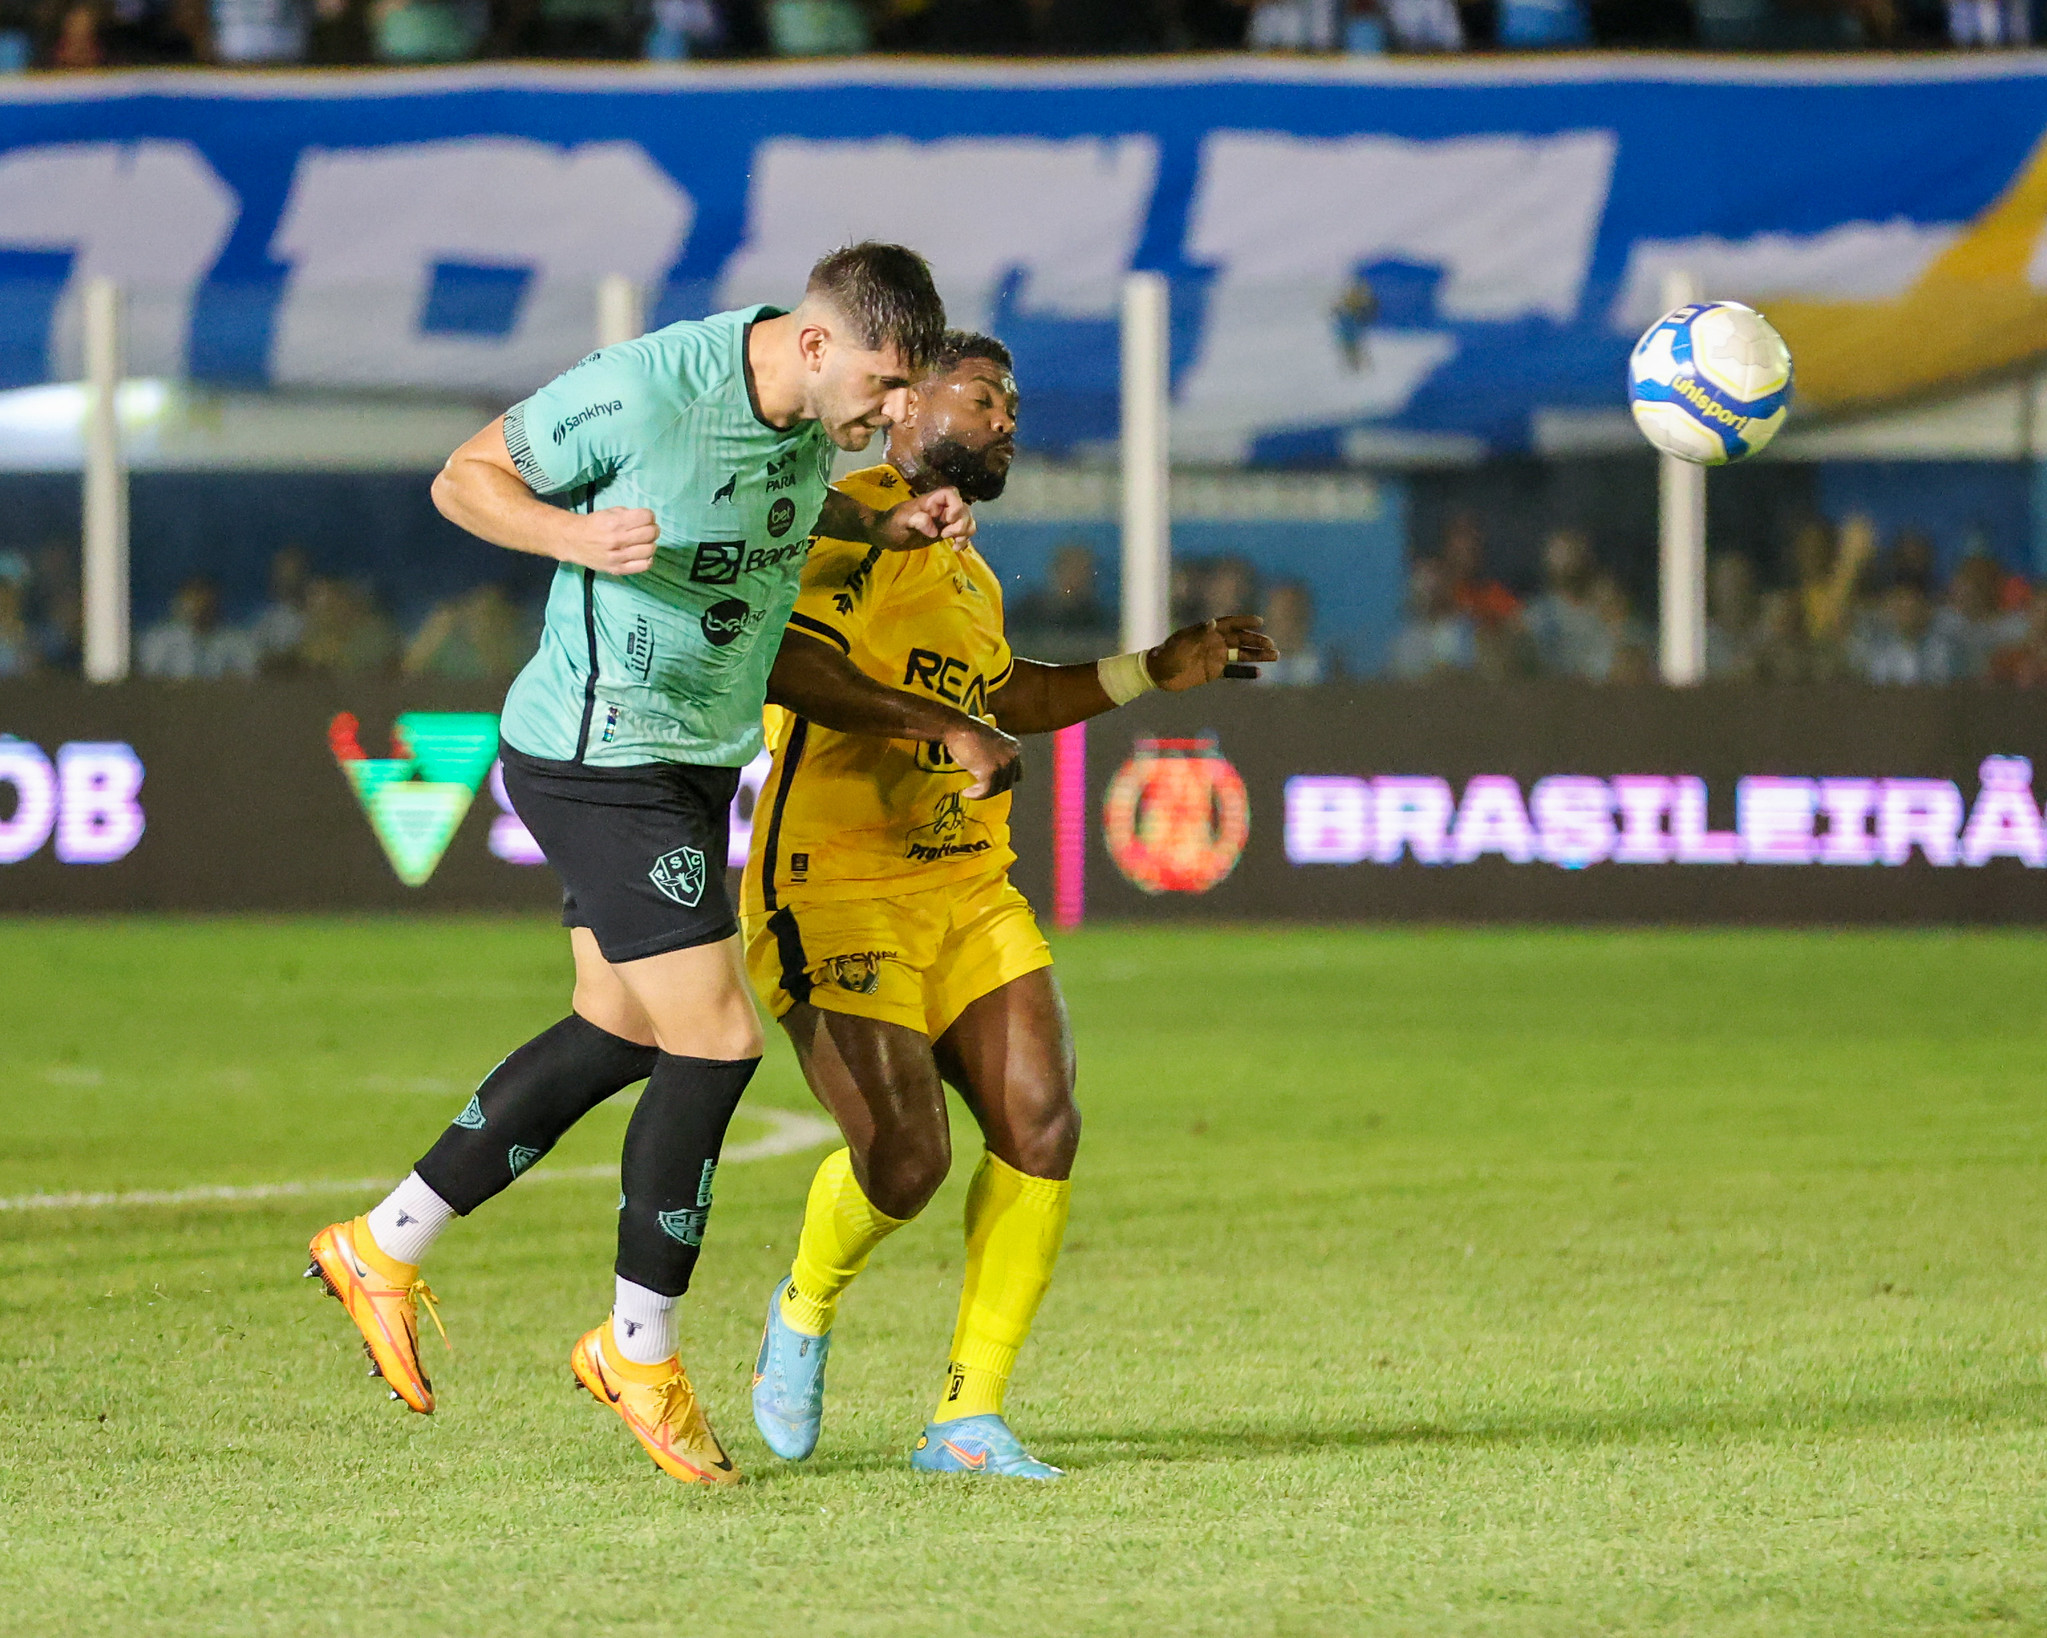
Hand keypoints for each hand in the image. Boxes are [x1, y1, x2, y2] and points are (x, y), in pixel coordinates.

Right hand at [556, 507, 658, 574]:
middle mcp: (617, 539)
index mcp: (615, 522)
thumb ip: (628, 514)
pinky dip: (647, 559)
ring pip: (650, 549)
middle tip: (648, 530)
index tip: (646, 518)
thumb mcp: (609, 512)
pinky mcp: (617, 569)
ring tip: (643, 542)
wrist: (573, 540)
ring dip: (650, 544)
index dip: (649, 516)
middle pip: (651, 533)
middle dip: (653, 529)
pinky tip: (641, 554)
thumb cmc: (593, 525)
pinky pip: (643, 566)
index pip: (647, 517)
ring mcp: (618, 556)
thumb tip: (648, 520)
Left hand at [876, 487, 974, 548]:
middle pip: (964, 509)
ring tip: (954, 543)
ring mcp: (944, 521)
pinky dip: (963, 540)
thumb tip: (934, 531)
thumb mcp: (901, 521)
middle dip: (961, 524)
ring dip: (965, 533)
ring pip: (967, 521)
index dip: (956, 506)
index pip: (951, 494)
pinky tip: (955, 548)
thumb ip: (917, 520)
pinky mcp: (944, 532)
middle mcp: (941, 509)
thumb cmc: (891, 525)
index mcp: (931, 501)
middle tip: (945, 536)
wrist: (886, 535)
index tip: (949, 520)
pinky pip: (963, 533)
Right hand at [942, 717, 1022, 799]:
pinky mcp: (991, 772)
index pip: (1016, 773)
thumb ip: (995, 756)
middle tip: (979, 789)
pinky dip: (976, 795)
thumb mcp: (988, 743)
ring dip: (983, 793)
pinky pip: (986, 791)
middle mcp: (1013, 756)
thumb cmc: (966, 734)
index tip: (992, 783)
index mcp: (1014, 747)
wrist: (957, 727)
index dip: (1003, 780)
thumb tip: (992, 774)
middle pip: (1008, 783)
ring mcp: (1003, 764)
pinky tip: (967, 792)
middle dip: (993, 788)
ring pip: (997, 789)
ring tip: (970, 791)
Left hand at [1147, 615, 1279, 691]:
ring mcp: (1214, 656)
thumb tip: (1212, 623)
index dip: (1244, 621)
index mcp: (1206, 631)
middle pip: (1240, 639)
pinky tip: (1259, 673)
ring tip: (1275, 656)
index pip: (1229, 623)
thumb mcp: (1182, 644)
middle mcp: (1214, 642)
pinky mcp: (1213, 671)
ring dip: (1257, 655)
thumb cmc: (1167, 655)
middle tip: (1272, 646)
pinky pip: (1233, 671)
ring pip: (1241, 654)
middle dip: (1257, 641)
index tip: (1260, 621)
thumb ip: (1198, 634)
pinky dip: (1245, 672)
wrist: (1156, 673)